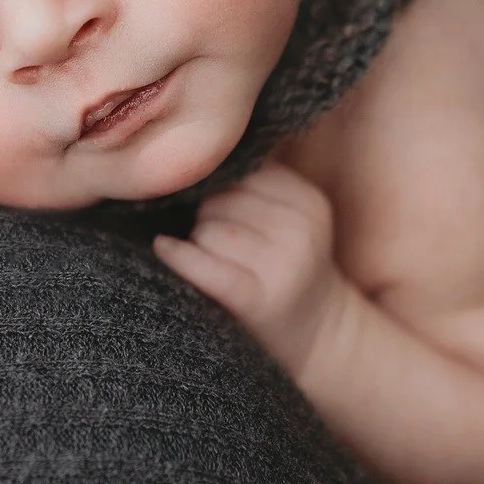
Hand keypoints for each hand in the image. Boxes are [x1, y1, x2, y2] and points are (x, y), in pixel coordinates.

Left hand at [153, 161, 342, 376]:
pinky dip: (179, 256)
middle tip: (213, 238)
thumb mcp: (291, 220)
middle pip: (221, 199)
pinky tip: (163, 249)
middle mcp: (301, 229)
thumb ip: (255, 185)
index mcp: (308, 200)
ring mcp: (282, 265)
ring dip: (197, 240)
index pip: (241, 171)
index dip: (219, 186)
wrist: (320, 339)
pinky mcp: (258, 298)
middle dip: (206, 214)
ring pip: (208, 229)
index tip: (212, 203)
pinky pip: (205, 265)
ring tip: (213, 258)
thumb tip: (190, 144)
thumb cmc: (287, 269)